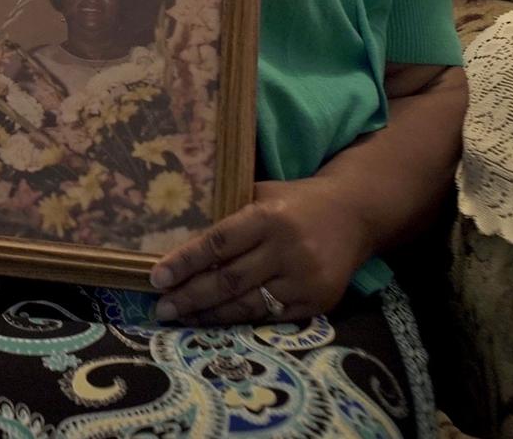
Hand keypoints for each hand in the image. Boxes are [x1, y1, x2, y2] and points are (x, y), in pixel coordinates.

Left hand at [147, 178, 367, 324]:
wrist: (356, 214)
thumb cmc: (297, 201)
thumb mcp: (262, 192)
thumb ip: (227, 211)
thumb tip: (176, 232)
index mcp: (269, 217)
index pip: (218, 243)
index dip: (185, 262)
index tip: (156, 278)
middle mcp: (288, 250)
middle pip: (229, 280)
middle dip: (190, 297)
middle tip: (161, 308)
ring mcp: (305, 280)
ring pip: (247, 305)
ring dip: (210, 315)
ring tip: (181, 317)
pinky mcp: (318, 302)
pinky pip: (270, 317)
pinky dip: (240, 321)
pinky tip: (216, 321)